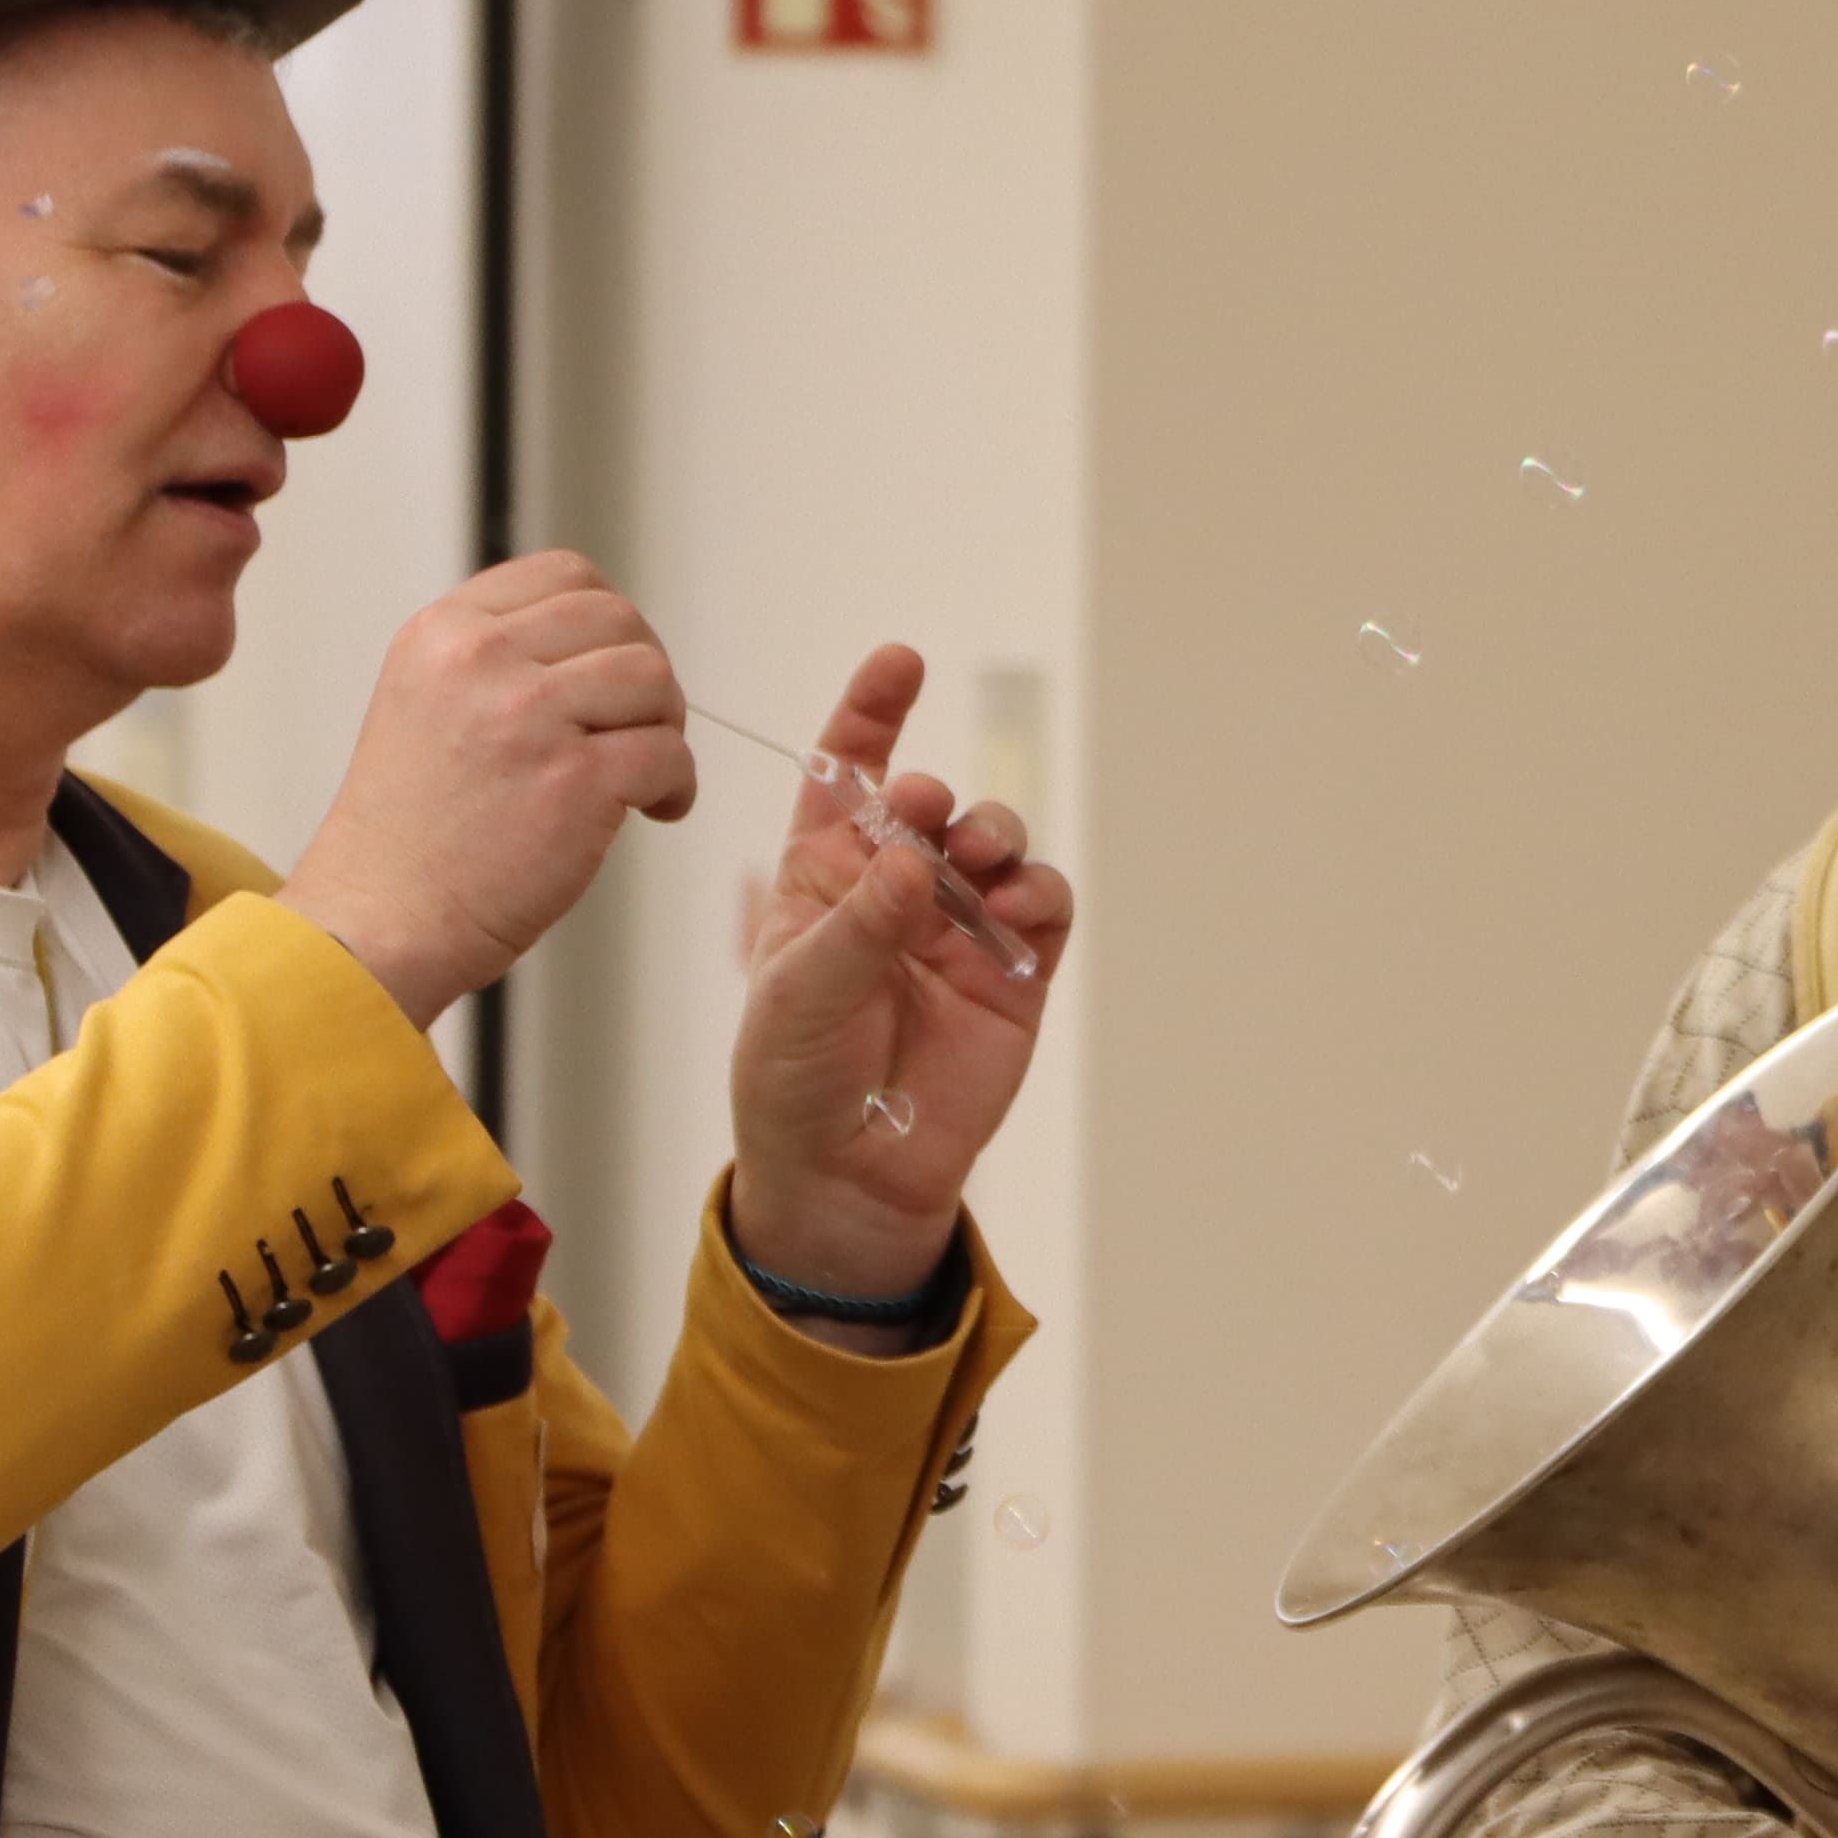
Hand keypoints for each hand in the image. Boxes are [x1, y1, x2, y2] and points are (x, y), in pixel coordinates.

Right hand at [293, 555, 695, 1026]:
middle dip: (643, 674)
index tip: (607, 674)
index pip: (564, 575)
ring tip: (641, 774)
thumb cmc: (408, 835)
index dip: (606, 622)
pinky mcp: (573, 779)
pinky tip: (653, 810)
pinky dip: (677, 785)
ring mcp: (527, 715)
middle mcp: (480, 658)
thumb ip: (496, 661)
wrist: (373, 923)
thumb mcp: (425, 704)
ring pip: (653, 678)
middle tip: (636, 729)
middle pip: (619, 620)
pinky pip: (669, 753)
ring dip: (665, 726)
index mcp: (442, 633)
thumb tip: (602, 644)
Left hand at [723, 645, 1073, 1308]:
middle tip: (931, 812)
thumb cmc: (793, 1078)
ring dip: (995, 834)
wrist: (847, 1175)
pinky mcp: (1016, 970)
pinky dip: (1038, 893)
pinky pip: (1044, 906)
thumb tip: (916, 859)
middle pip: (932, 802)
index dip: (872, 713)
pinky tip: (1015, 907)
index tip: (901, 662)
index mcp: (822, 874)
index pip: (846, 774)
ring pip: (997, 844)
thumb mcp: (796, 994)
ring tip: (979, 858)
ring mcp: (959, 925)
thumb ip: (857, 924)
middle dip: (937, 794)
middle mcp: (894, 887)